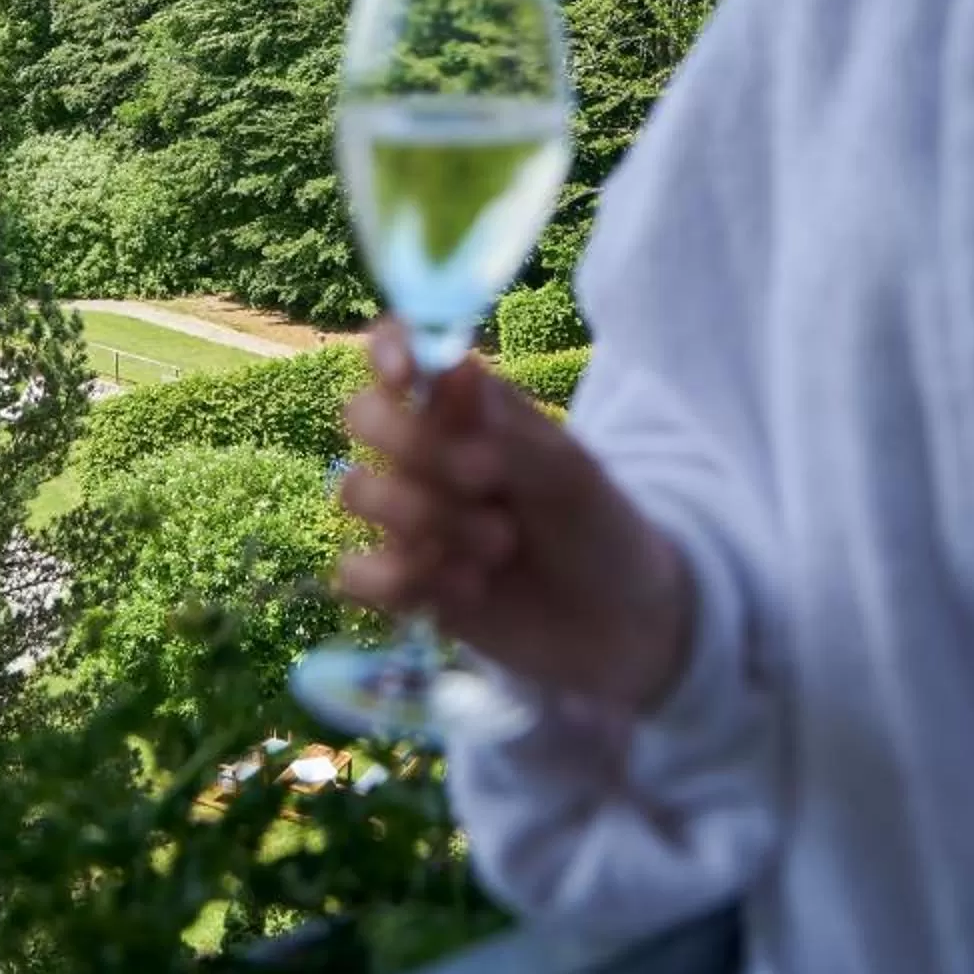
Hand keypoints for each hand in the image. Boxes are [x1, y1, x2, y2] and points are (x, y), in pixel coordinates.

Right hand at [336, 322, 693, 713]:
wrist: (619, 624)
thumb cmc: (598, 527)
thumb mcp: (568, 473)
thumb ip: (506, 427)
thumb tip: (451, 367)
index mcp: (466, 405)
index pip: (401, 349)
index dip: (388, 351)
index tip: (407, 379)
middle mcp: (425, 450)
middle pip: (361, 415)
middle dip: (418, 449)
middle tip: (489, 479)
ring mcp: (405, 514)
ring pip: (357, 490)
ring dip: (430, 521)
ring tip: (499, 548)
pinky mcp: (398, 579)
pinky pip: (354, 572)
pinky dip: (406, 582)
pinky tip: (465, 591)